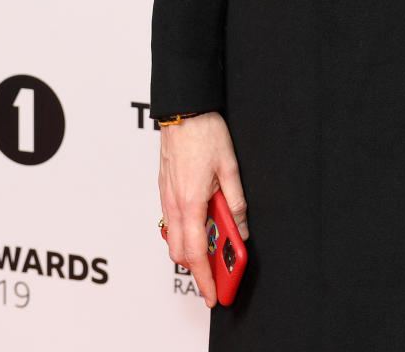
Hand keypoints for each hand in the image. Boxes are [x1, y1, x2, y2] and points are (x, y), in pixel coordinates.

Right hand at [158, 111, 247, 307]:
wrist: (183, 111)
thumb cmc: (205, 133)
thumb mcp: (230, 167)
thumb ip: (236, 203)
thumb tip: (240, 230)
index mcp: (191, 203)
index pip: (197, 254)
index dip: (206, 278)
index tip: (214, 293)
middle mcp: (174, 204)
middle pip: (180, 253)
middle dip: (197, 270)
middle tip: (217, 277)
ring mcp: (166, 198)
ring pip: (173, 239)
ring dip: (190, 251)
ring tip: (213, 251)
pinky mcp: (164, 190)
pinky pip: (171, 222)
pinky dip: (184, 233)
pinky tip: (201, 226)